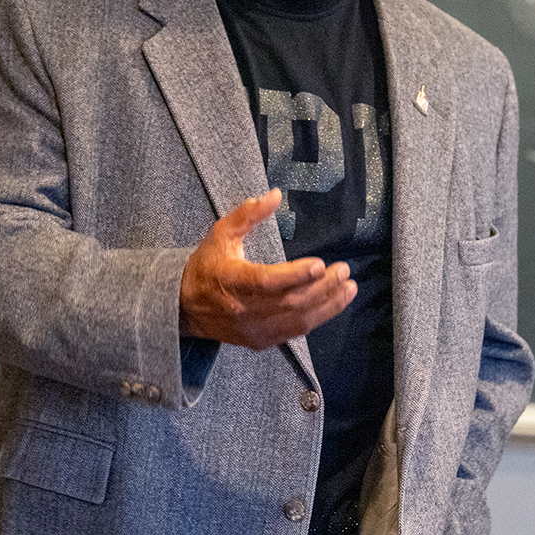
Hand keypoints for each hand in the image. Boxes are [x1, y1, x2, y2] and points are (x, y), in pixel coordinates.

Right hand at [180, 189, 356, 349]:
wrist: (185, 308)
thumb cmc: (206, 267)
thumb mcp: (220, 234)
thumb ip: (247, 215)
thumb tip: (274, 194)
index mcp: (231, 281)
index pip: (267, 281)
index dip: (295, 275)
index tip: (320, 264)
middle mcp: (243, 309)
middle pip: (290, 302)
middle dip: (322, 287)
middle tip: (343, 271)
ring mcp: (253, 328)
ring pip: (297, 320)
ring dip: (328, 304)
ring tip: (349, 287)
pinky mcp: (261, 340)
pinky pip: (295, 332)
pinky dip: (318, 318)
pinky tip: (335, 303)